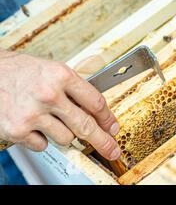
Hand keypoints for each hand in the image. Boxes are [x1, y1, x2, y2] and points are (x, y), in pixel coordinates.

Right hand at [0, 51, 120, 159]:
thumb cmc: (24, 71)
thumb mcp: (55, 71)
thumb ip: (76, 90)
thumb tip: (98, 115)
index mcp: (61, 76)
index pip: (95, 103)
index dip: (108, 118)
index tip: (113, 128)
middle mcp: (48, 95)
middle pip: (86, 126)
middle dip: (102, 141)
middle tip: (111, 150)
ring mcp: (32, 114)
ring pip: (66, 138)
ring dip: (65, 134)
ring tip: (52, 119)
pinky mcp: (17, 130)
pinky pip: (43, 145)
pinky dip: (42, 139)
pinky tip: (35, 124)